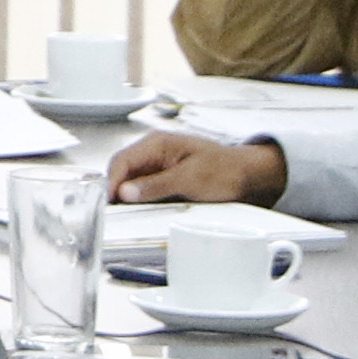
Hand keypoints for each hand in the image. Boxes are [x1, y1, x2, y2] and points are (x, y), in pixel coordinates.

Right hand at [105, 129, 290, 205]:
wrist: (249, 176)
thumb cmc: (225, 170)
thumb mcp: (190, 179)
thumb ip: (156, 185)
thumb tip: (126, 192)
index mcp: (157, 144)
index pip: (121, 161)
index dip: (111, 183)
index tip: (109, 204)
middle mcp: (154, 152)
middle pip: (122, 172)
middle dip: (118, 192)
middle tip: (117, 214)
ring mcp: (158, 166)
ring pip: (131, 183)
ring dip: (130, 198)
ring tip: (131, 214)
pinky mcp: (164, 179)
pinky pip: (144, 190)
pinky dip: (142, 201)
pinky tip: (146, 211)